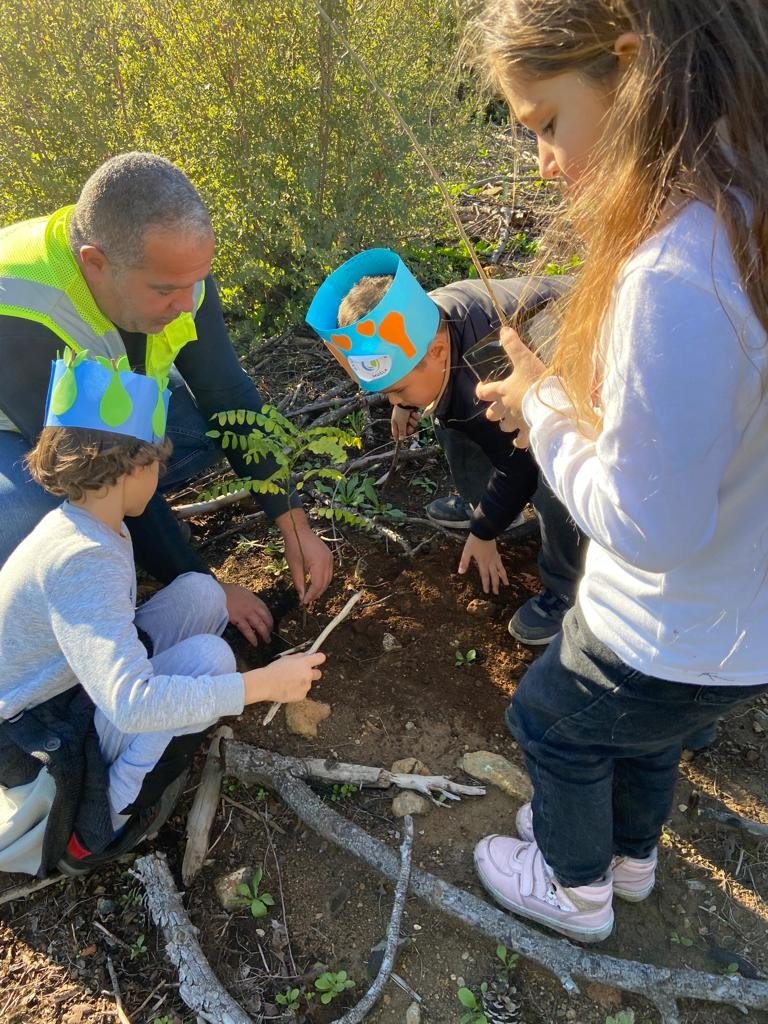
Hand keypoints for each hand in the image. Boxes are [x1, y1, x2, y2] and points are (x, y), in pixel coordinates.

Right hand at [220, 581, 273, 644]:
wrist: (216, 593)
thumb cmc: (226, 591)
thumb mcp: (241, 591)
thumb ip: (248, 599)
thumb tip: (251, 605)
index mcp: (254, 599)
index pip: (266, 610)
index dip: (269, 618)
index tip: (270, 624)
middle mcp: (253, 606)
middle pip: (265, 618)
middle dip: (270, 627)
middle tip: (271, 634)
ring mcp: (246, 613)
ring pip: (259, 625)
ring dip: (264, 634)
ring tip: (267, 641)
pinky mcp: (238, 620)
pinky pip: (248, 630)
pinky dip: (252, 638)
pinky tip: (255, 643)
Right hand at [243, 651, 325, 704]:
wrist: (266, 684)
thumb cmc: (274, 671)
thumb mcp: (286, 658)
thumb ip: (299, 657)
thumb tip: (306, 656)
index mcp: (304, 663)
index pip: (320, 658)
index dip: (318, 658)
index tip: (317, 659)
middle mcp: (308, 674)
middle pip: (318, 673)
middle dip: (312, 673)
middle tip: (302, 674)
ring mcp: (306, 686)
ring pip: (308, 684)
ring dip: (302, 683)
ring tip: (289, 682)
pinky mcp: (302, 695)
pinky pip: (303, 692)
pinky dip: (297, 691)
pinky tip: (288, 689)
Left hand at [276, 507, 333, 603]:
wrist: (298, 530)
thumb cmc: (294, 546)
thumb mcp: (294, 566)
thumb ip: (299, 582)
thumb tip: (301, 596)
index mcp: (319, 563)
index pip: (318, 585)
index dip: (311, 595)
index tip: (304, 602)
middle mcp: (328, 561)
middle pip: (325, 583)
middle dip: (317, 593)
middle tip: (307, 600)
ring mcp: (330, 558)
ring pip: (328, 578)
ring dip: (320, 587)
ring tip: (310, 594)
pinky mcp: (329, 556)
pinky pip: (328, 572)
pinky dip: (322, 579)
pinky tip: (315, 583)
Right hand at [390, 405, 420, 440]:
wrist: (407, 400)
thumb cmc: (401, 410)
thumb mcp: (400, 422)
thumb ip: (402, 431)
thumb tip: (401, 439)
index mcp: (395, 423)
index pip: (395, 433)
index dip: (397, 437)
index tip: (399, 443)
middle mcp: (401, 421)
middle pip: (406, 430)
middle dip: (409, 428)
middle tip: (409, 426)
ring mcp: (408, 417)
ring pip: (413, 425)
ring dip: (413, 422)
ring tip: (410, 416)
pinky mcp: (413, 414)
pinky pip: (416, 420)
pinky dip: (415, 417)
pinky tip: (413, 413)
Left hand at [458, 534, 508, 594]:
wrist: (484, 531)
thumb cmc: (474, 541)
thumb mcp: (467, 552)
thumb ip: (464, 562)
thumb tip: (461, 572)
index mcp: (483, 562)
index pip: (485, 576)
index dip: (486, 584)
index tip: (487, 592)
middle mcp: (490, 562)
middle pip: (494, 575)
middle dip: (495, 585)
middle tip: (496, 593)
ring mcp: (494, 557)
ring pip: (500, 570)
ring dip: (503, 578)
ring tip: (506, 584)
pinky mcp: (496, 553)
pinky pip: (501, 563)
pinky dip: (502, 569)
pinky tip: (502, 570)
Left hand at [475, 326, 546, 446]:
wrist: (550, 405)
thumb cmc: (536, 381)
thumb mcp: (525, 360)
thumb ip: (514, 346)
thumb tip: (503, 330)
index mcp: (503, 391)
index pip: (484, 392)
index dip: (481, 390)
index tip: (481, 389)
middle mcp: (506, 409)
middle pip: (492, 414)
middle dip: (494, 412)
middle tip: (497, 410)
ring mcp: (516, 422)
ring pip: (505, 427)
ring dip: (506, 424)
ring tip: (511, 422)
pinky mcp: (528, 432)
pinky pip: (520, 441)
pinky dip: (519, 441)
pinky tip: (520, 441)